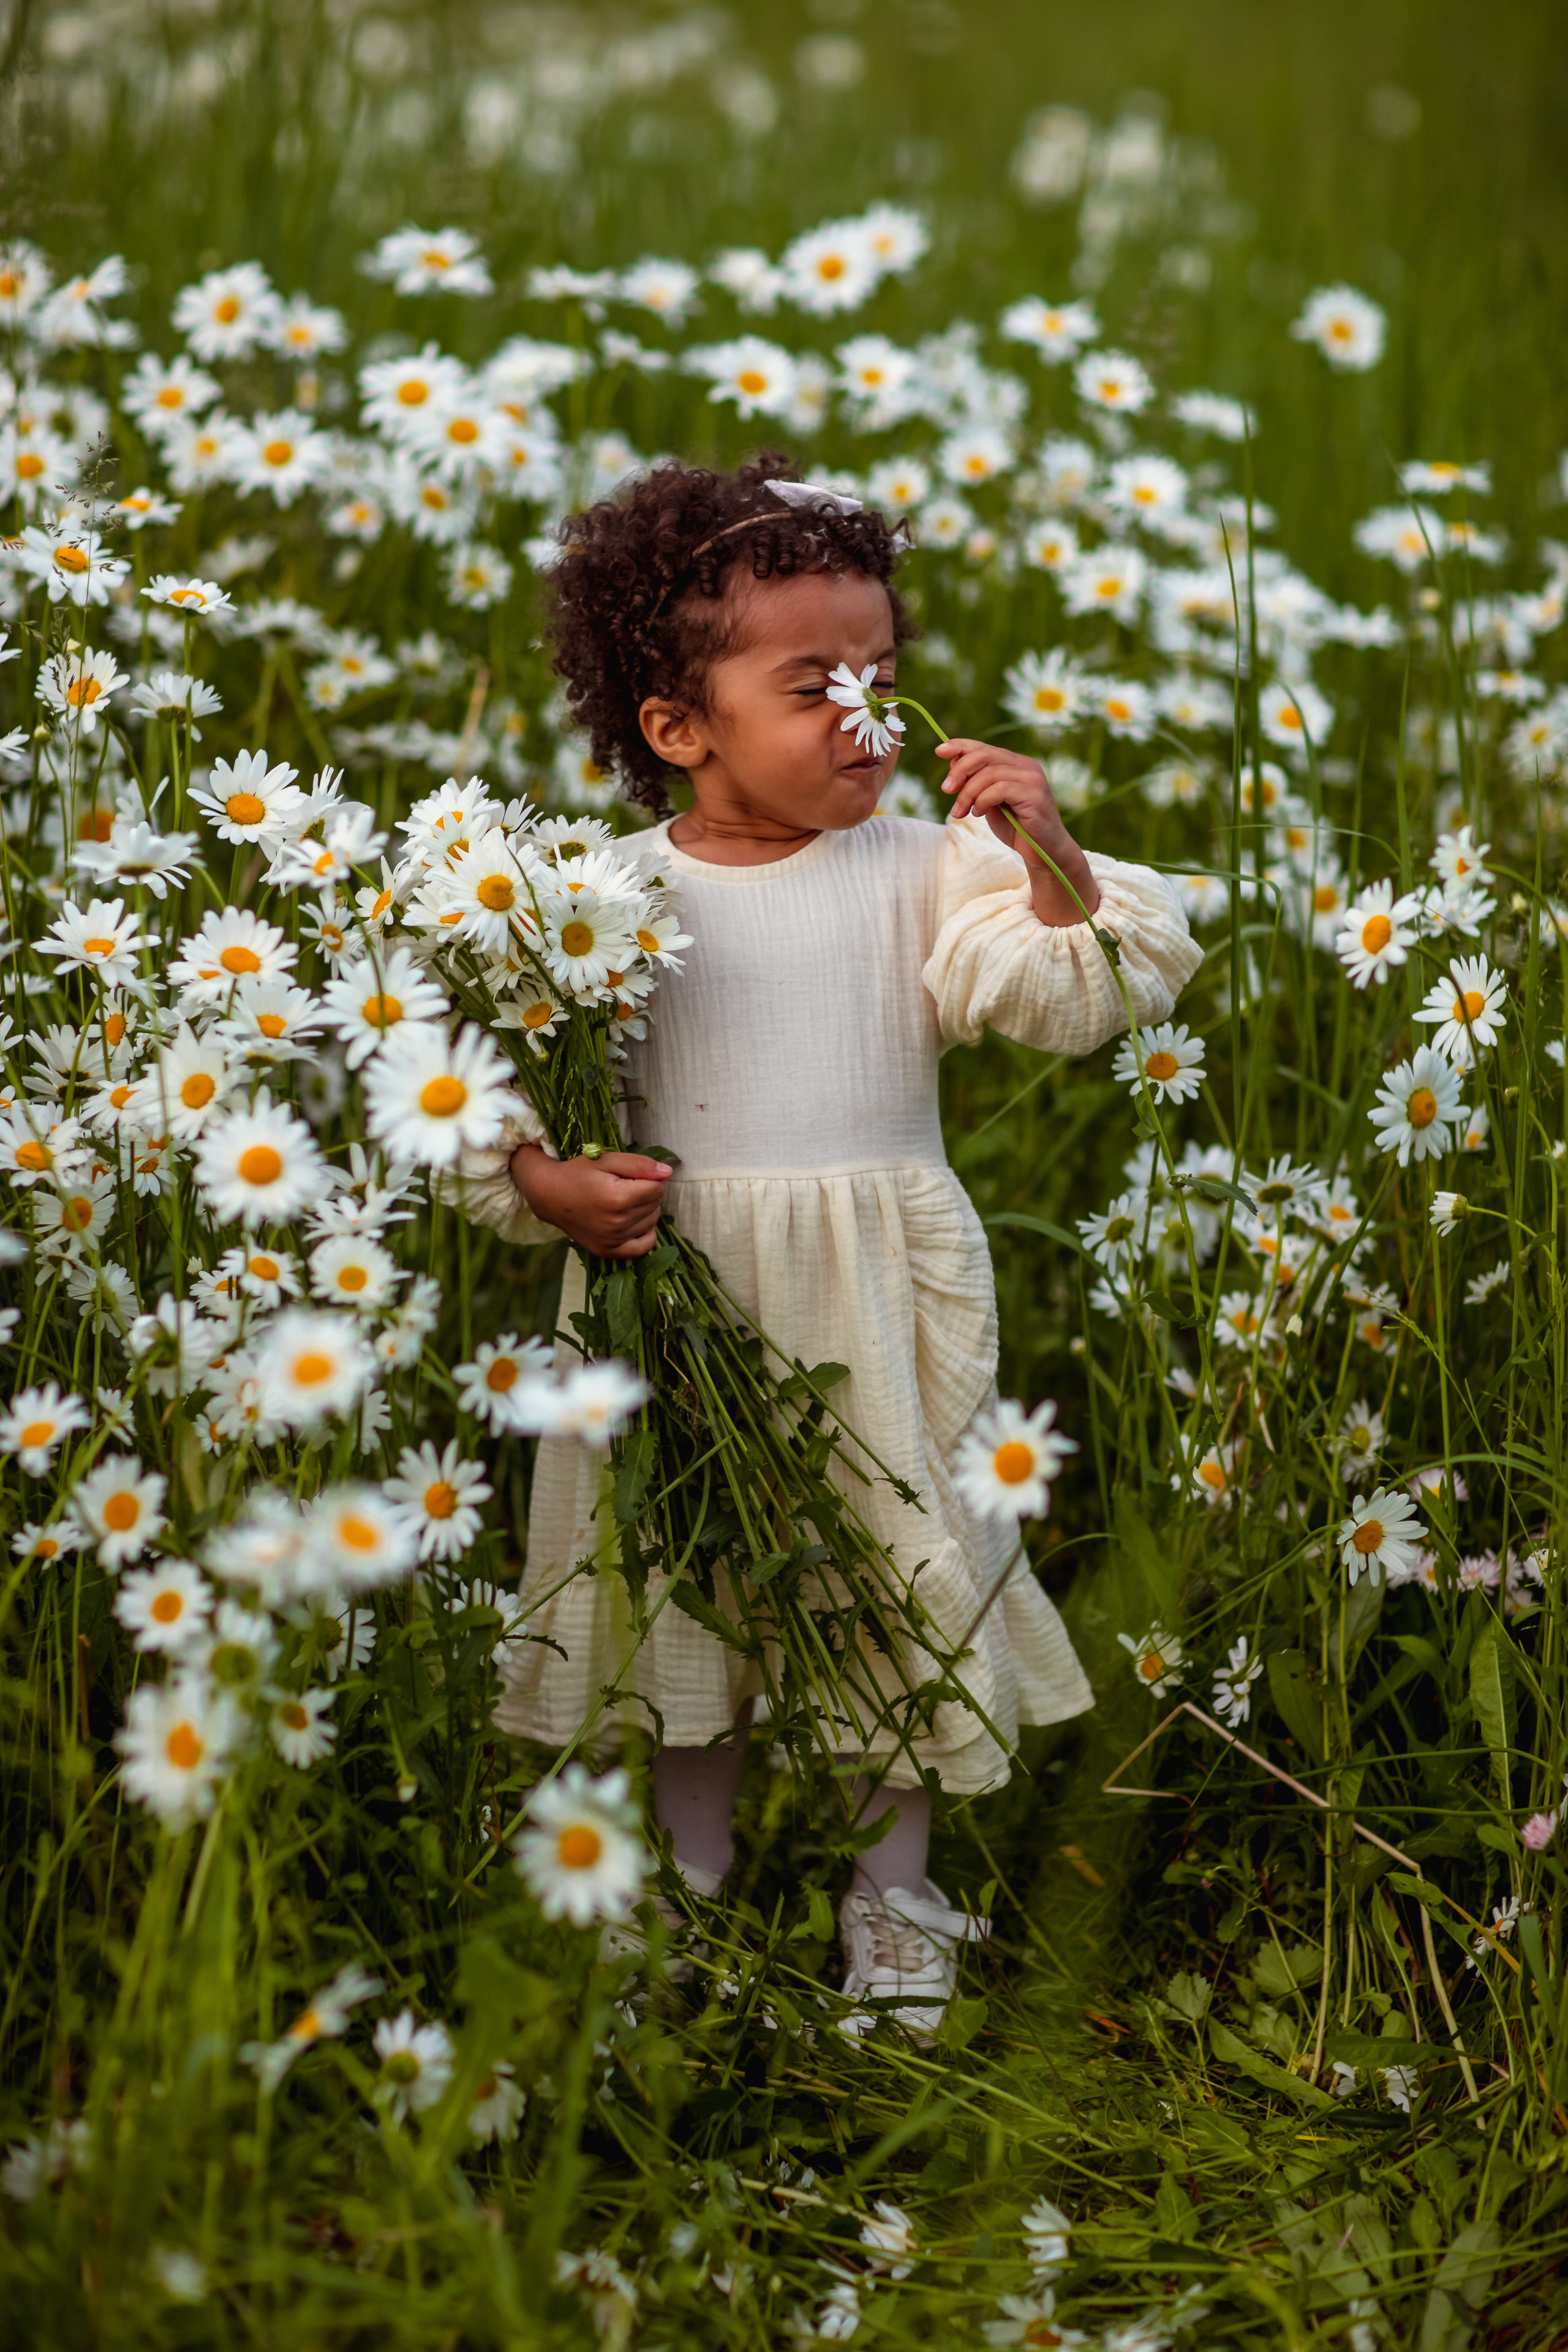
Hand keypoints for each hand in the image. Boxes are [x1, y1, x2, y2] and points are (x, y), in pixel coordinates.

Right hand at [510, 1143, 671, 1258]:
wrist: (549, 1197)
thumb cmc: (578, 1174)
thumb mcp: (606, 1160)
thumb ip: (639, 1164)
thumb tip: (668, 1172)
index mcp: (619, 1198)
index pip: (658, 1188)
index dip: (649, 1178)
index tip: (632, 1175)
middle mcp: (618, 1223)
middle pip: (656, 1205)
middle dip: (647, 1193)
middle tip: (626, 1187)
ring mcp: (613, 1240)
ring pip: (652, 1222)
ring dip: (646, 1210)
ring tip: (625, 1202)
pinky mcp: (609, 1251)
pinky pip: (644, 1246)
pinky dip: (645, 1233)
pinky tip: (634, 1222)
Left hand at [936, 736, 1100, 927]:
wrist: (1043, 852)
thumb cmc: (1016, 828)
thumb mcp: (989, 802)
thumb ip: (976, 783)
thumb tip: (952, 763)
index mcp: (1016, 764)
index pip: (984, 748)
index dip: (960, 746)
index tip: (939, 751)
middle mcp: (1027, 766)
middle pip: (984, 755)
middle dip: (960, 771)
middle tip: (946, 790)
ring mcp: (1032, 779)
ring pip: (989, 774)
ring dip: (967, 793)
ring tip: (959, 812)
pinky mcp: (1035, 795)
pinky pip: (999, 789)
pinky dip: (983, 800)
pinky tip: (979, 813)